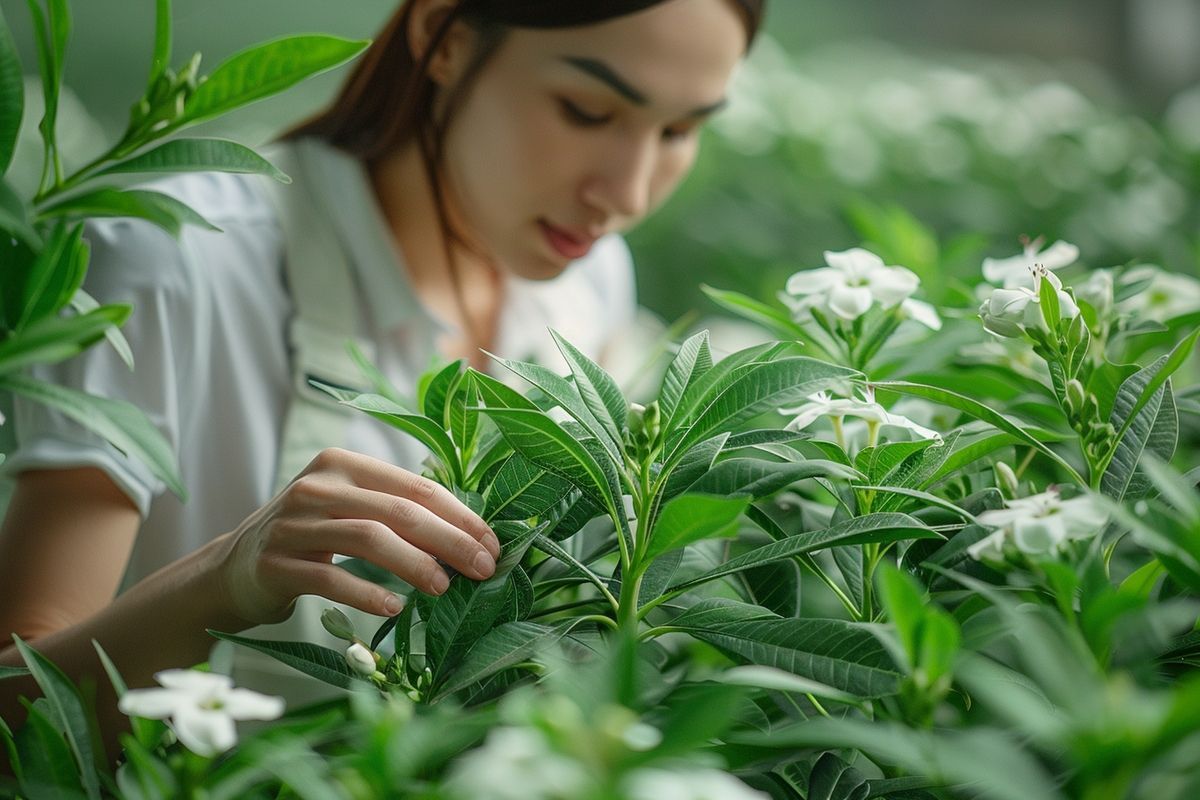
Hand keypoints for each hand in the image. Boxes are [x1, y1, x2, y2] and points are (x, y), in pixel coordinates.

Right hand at [217, 448, 498, 624]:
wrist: (234, 570)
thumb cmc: (311, 539)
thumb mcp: (350, 510)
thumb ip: (398, 512)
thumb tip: (471, 537)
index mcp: (344, 465)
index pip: (416, 487)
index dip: (460, 516)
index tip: (493, 545)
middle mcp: (316, 486)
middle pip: (398, 511)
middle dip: (450, 540)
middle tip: (483, 568)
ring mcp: (292, 524)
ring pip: (368, 538)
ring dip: (415, 564)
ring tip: (445, 588)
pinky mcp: (276, 563)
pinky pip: (330, 578)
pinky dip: (367, 592)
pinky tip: (394, 607)